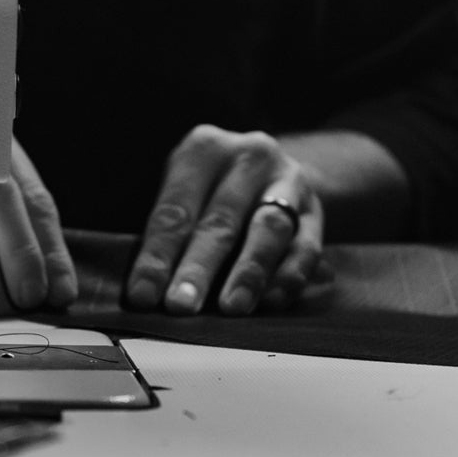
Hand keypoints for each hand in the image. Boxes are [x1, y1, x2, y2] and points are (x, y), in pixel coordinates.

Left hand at [125, 125, 327, 315]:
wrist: (271, 172)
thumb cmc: (208, 191)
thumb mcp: (181, 190)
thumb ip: (166, 231)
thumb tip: (146, 289)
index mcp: (203, 149)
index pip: (175, 208)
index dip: (157, 255)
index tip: (142, 296)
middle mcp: (249, 157)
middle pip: (220, 220)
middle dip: (198, 268)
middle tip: (181, 306)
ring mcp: (288, 181)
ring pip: (268, 230)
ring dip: (248, 273)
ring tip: (231, 307)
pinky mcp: (315, 212)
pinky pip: (306, 248)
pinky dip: (287, 278)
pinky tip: (270, 302)